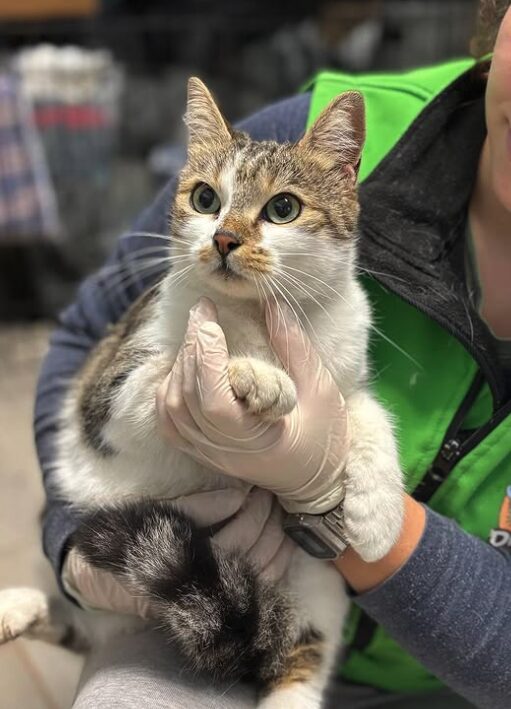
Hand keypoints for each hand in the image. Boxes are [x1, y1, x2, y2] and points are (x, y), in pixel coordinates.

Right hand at [62, 488, 294, 613]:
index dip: (253, 510)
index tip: (259, 486)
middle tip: (273, 493)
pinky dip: (279, 564)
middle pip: (253, 552)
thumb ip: (197, 507)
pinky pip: (260, 587)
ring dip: (279, 540)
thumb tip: (238, 494)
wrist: (102, 578)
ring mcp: (215, 598)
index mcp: (187, 562)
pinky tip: (286, 542)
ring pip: (262, 571)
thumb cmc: (130, 539)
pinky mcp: (221, 603)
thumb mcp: (157, 515)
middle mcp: (204, 585)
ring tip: (281, 512)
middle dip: (269, 519)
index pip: (236, 535)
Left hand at [156, 297, 349, 513]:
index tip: (210, 321)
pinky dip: (168, 391)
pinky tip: (182, 367)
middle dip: (191, 347)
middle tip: (202, 311)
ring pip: (173, 408)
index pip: (215, 402)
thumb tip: (273, 304)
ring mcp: (209, 454)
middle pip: (188, 398)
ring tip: (196, 335)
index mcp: (257, 440)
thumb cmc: (325, 438)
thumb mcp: (321, 389)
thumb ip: (294, 347)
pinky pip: (170, 423)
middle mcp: (224, 451)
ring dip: (178, 366)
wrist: (317, 483)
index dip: (206, 359)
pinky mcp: (202, 453)